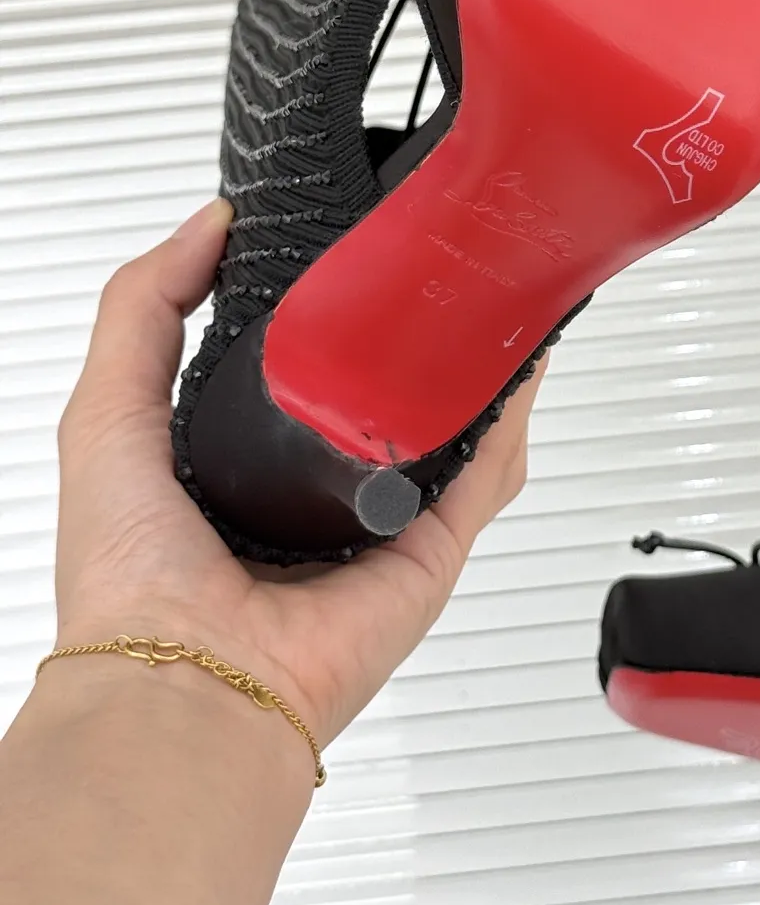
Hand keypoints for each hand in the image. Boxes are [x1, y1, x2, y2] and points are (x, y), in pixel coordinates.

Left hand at [52, 200, 542, 751]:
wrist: (187, 679)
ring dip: (477, 372)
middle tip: (434, 275)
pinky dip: (506, 424)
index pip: (301, 373)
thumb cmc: (131, 581)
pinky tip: (510, 372)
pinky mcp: (430, 554)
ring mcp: (377, 525)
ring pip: (451, 433)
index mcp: (238, 466)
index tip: (352, 254)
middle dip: (416, 339)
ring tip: (486, 309)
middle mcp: (313, 496)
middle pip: (387, 400)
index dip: (328, 314)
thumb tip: (206, 224)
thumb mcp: (104, 410)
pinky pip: (484, 479)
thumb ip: (143, 307)